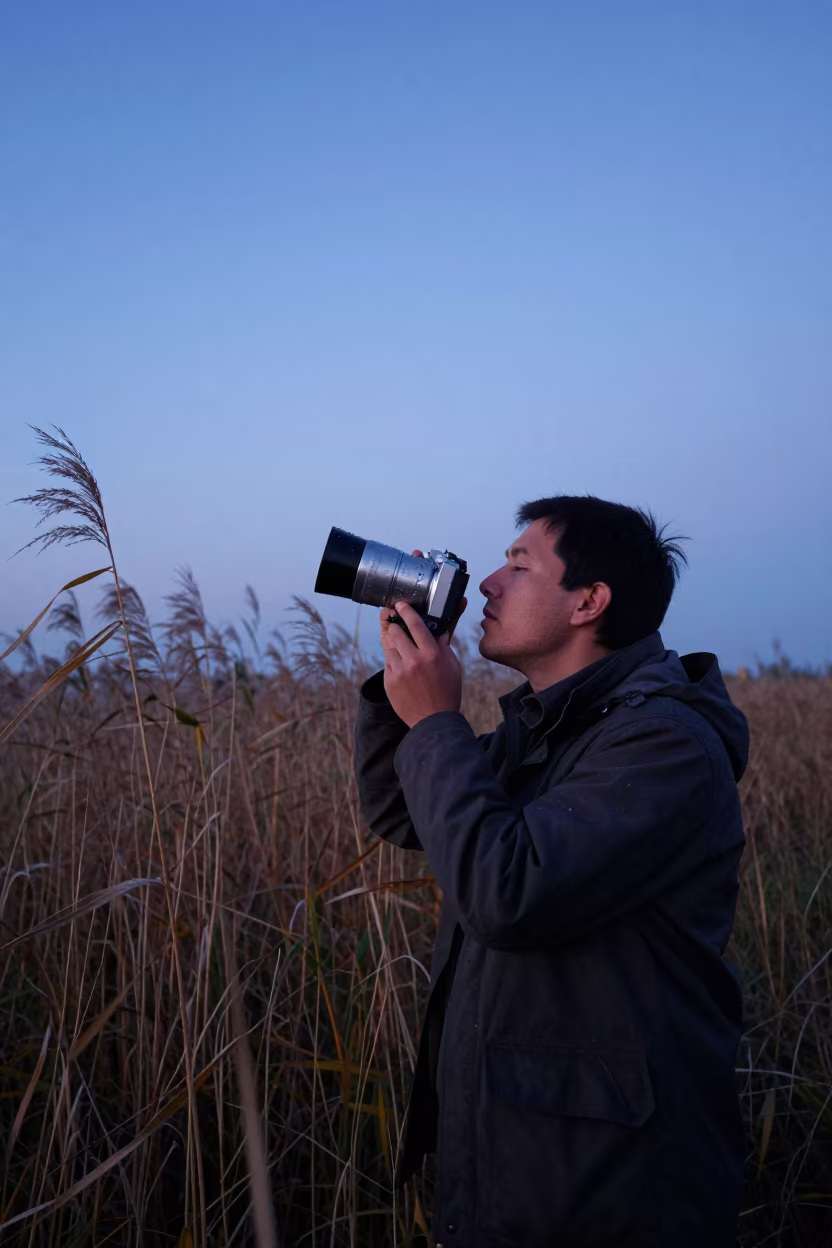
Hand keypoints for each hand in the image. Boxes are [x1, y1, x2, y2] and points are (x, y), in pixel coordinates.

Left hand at [380, 551, 467, 727]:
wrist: (434, 721)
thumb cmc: (447, 691)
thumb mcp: (452, 665)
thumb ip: (444, 643)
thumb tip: (444, 622)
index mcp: (432, 653)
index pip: (414, 623)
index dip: (405, 610)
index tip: (400, 604)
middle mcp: (414, 660)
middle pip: (396, 631)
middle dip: (396, 626)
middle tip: (398, 625)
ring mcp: (399, 671)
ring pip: (389, 645)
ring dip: (394, 642)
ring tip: (403, 648)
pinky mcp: (389, 681)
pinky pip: (388, 662)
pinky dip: (394, 660)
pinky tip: (403, 667)